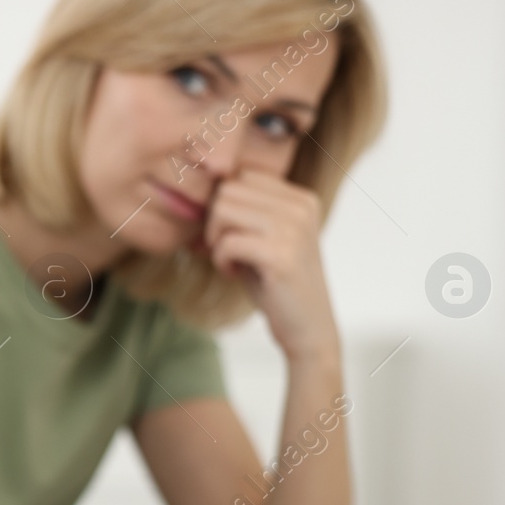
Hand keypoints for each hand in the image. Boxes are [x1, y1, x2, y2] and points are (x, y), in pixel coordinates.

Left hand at [203, 171, 338, 365]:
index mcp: (300, 198)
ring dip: (215, 240)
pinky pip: (228, 242)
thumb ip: (242, 212)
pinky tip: (233, 273)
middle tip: (223, 250)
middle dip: (214, 222)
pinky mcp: (281, 256)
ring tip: (229, 260)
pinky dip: (220, 259)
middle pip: (228, 190)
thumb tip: (197, 191)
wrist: (307, 328)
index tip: (227, 235)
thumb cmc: (275, 284)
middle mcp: (301, 207)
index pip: (242, 176)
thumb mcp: (262, 239)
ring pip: (223, 210)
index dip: (223, 205)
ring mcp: (294, 229)